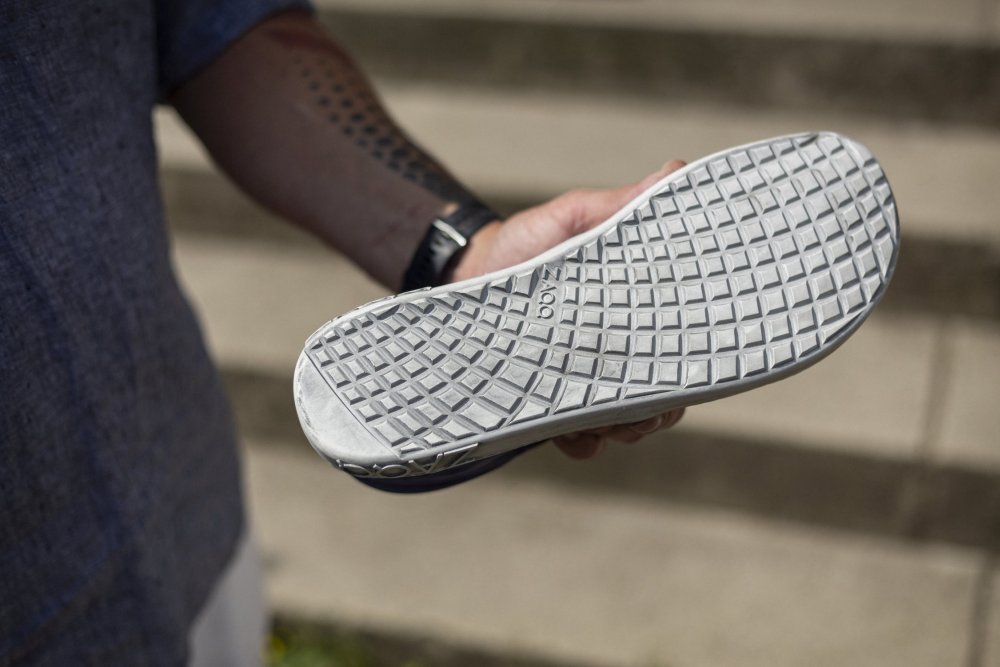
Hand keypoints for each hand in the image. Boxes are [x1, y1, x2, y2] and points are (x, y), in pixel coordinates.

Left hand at [449, 160, 687, 458]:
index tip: (683, 379)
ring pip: (621, 425)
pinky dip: (581, 443)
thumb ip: (620, 204)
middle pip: (656, 401)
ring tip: (609, 422)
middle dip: (656, 412)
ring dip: (623, 430)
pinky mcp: (543, 403)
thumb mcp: (574, 216)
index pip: (677, 355)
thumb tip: (677, 170)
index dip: (686, 373)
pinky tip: (575, 437)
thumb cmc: (526, 242)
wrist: (467, 271)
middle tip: (643, 410)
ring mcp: (579, 383)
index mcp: (630, 319)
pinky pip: (573, 438)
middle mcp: (612, 358)